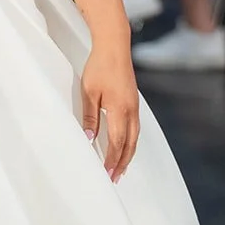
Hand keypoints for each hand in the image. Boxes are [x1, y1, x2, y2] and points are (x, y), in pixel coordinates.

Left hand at [80, 41, 140, 182]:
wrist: (115, 47)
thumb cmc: (100, 67)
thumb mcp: (88, 92)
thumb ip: (90, 117)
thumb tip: (90, 138)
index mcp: (119, 110)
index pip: (117, 142)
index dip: (112, 160)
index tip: (105, 173)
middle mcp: (131, 111)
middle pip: (129, 144)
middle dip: (122, 163)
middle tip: (114, 178)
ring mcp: (134, 107)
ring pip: (134, 138)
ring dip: (127, 154)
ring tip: (121, 168)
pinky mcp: (133, 102)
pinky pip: (135, 129)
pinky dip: (130, 142)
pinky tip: (125, 146)